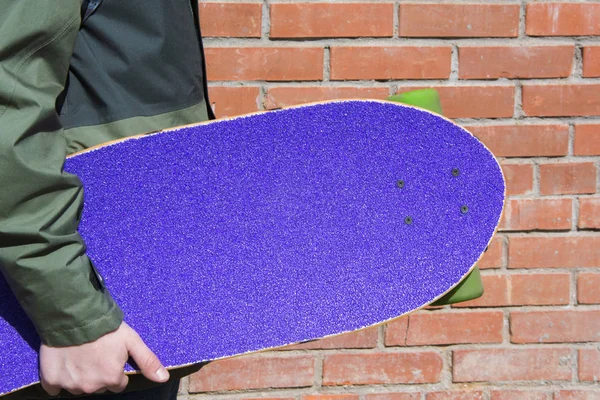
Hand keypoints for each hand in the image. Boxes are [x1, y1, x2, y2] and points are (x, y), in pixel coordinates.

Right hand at [39, 322, 168, 395]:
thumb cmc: (106, 328)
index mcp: (111, 378)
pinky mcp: (51, 380)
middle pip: (98, 386)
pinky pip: (54, 387)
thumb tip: (163, 378)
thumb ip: (148, 361)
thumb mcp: (132, 341)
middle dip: (99, 373)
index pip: (117, 384)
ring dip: (80, 375)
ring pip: (78, 386)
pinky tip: (64, 362)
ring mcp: (70, 385)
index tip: (111, 356)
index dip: (115, 369)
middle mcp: (91, 386)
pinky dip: (58, 378)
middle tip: (96, 353)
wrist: (74, 316)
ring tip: (81, 354)